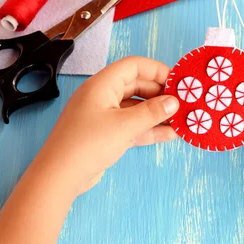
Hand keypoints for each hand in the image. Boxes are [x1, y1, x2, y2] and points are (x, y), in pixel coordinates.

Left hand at [38, 56, 179, 194]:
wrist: (59, 177)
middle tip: (183, 103)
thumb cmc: (88, 144)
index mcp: (102, 84)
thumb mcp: (124, 126)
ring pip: (136, 108)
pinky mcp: (106, 134)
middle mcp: (103, 95)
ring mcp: (104, 116)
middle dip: (160, 94)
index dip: (157, 70)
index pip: (134, 66)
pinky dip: (149, 128)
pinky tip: (169, 134)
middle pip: (137, 86)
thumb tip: (174, 102)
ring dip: (157, 113)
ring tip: (181, 119)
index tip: (178, 81)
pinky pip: (132, 125)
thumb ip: (151, 112)